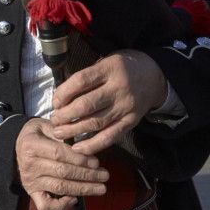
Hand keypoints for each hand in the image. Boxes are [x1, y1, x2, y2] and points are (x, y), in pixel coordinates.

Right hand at [15, 118, 108, 209]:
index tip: (96, 162)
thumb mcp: (47, 125)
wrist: (18, 145)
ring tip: (100, 188)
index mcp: (31, 145)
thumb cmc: (37, 134)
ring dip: (82, 189)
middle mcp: (29, 165)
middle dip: (87, 175)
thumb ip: (63, 133)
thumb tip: (85, 144)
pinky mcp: (31, 192)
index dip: (79, 159)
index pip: (59, 154)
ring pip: (59, 188)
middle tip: (105, 175)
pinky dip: (61, 206)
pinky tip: (75, 199)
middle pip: (62, 172)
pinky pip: (46, 205)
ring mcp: (30, 181)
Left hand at [50, 50, 166, 155]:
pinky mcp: (131, 122)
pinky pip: (110, 137)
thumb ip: (88, 77)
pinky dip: (92, 145)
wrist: (155, 76)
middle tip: (54, 120)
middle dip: (65, 115)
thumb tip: (61, 97)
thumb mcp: (106, 62)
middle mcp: (118, 88)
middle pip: (86, 104)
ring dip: (73, 130)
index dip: (64, 93)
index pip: (81, 81)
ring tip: (59, 133)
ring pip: (96, 123)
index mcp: (109, 69)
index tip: (55, 102)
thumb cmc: (122, 68)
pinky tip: (77, 148)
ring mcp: (126, 107)